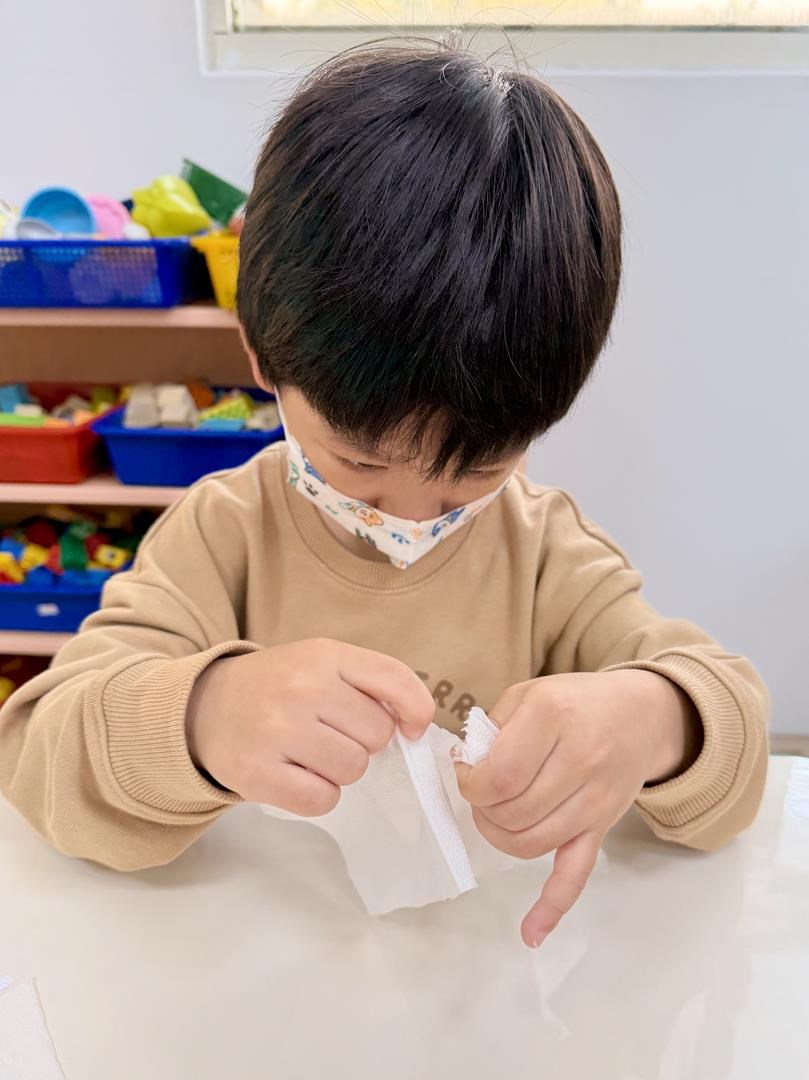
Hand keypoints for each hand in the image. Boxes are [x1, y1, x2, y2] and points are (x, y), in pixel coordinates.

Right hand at [187, 639, 434, 812]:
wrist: (202, 707)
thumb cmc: (276, 687)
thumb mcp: (320, 663)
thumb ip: (369, 683)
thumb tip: (415, 726)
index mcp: (323, 655)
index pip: (394, 680)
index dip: (416, 709)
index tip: (412, 728)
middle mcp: (301, 687)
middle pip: (377, 734)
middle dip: (362, 741)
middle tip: (328, 732)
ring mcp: (277, 730)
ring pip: (353, 769)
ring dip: (339, 770)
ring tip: (309, 753)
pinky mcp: (257, 773)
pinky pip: (322, 800)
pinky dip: (317, 795)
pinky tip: (295, 775)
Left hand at [454, 670, 700, 946]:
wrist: (641, 714)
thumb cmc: (575, 702)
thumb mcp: (528, 694)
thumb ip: (492, 728)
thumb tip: (465, 768)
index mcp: (553, 718)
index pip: (499, 777)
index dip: (470, 785)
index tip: (467, 775)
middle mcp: (579, 759)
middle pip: (513, 813)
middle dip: (483, 809)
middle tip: (483, 793)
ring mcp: (596, 799)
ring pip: (531, 844)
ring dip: (500, 837)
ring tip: (496, 816)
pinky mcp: (603, 827)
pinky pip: (577, 874)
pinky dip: (553, 906)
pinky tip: (530, 931)